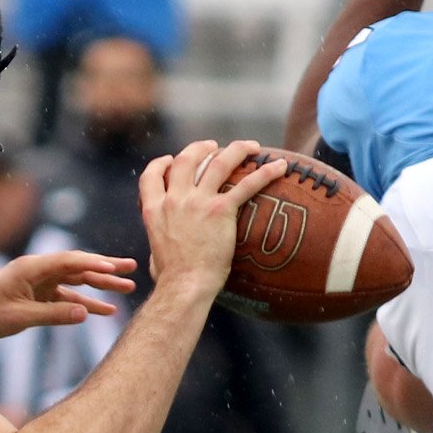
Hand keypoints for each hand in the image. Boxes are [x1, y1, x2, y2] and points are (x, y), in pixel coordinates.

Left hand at [0, 248, 138, 338]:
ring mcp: (41, 282)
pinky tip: (104, 310)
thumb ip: (53, 315)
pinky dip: (85, 302)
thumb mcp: (21, 316)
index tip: (115, 268)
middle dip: (106, 269)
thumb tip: (85, 314)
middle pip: (78, 267)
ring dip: (100, 285)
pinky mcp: (40, 294)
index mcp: (32, 268)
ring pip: (77, 281)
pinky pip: (68, 296)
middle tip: (132, 268)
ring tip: (127, 288)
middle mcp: (39, 270)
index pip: (69, 261)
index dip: (93, 264)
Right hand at [139, 141, 285, 309]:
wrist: (184, 286)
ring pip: (217, 163)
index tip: (171, 160)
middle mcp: (174, 200)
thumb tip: (162, 252)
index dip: (162, 164)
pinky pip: (247, 185)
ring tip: (249, 146)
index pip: (152, 176)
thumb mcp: (155, 255)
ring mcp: (197, 202)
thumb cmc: (171, 280)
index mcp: (154, 210)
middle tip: (213, 147)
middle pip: (186, 160)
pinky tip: (281, 166)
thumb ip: (160, 243)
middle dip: (200, 148)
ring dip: (235, 150)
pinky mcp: (221, 210)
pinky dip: (266, 172)